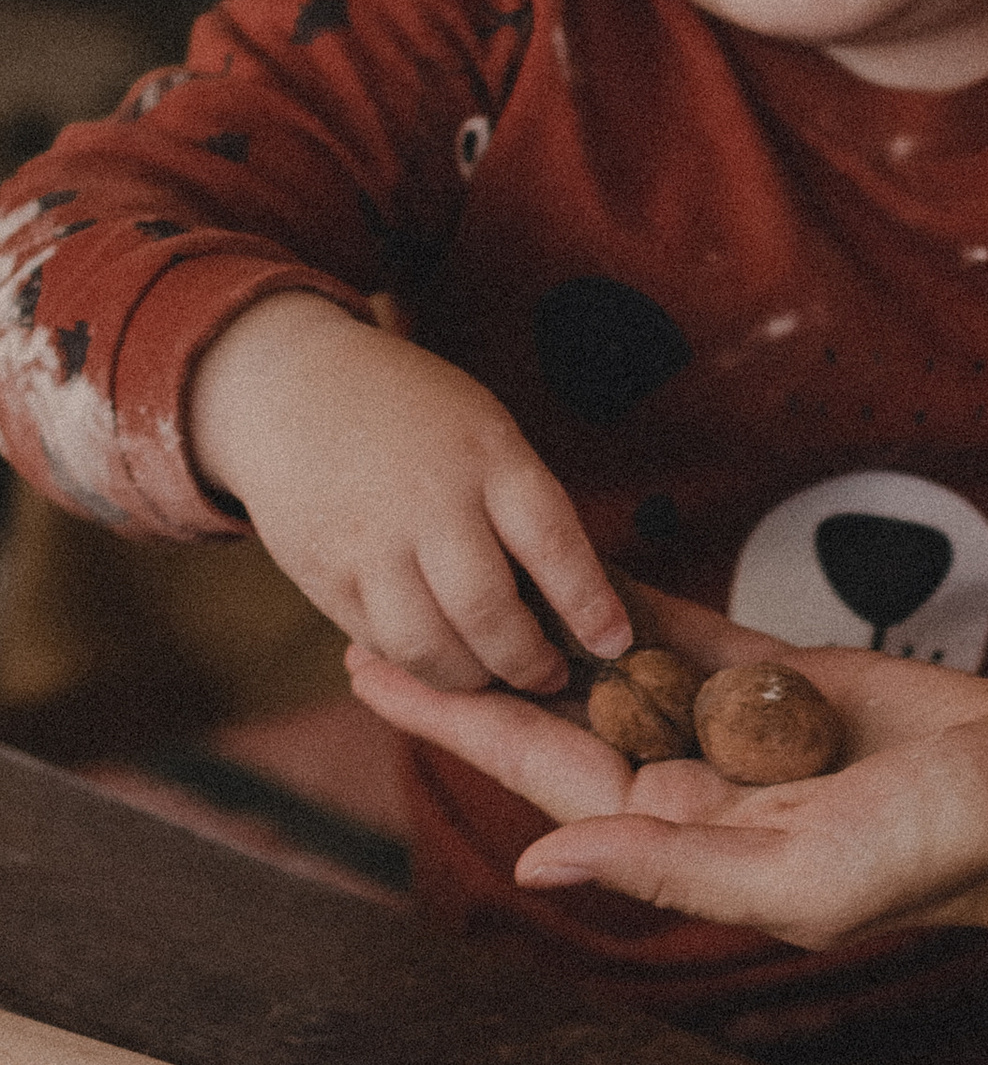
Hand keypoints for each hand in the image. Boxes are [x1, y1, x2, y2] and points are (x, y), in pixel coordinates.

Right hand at [188, 293, 628, 691]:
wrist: (295, 386)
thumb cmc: (418, 417)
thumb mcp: (486, 431)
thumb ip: (524, 506)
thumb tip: (579, 601)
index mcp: (488, 456)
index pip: (553, 544)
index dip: (589, 604)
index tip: (615, 643)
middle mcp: (429, 502)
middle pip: (488, 613)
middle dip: (528, 662)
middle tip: (549, 676)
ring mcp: (370, 543)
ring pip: (429, 647)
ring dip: (471, 678)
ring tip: (492, 674)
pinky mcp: (323, 575)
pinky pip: (381, 643)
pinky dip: (415, 662)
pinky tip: (436, 653)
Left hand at [347, 586, 987, 951]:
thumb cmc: (938, 855)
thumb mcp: (796, 878)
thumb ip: (669, 864)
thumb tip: (536, 860)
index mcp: (687, 838)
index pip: (545, 770)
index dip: (457, 719)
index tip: (373, 670)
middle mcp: (701, 787)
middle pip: (560, 714)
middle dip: (474, 665)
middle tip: (381, 604)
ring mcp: (745, 732)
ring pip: (619, 668)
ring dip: (541, 628)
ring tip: (462, 577)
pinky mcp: (797, 681)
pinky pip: (698, 635)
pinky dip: (637, 601)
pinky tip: (579, 568)